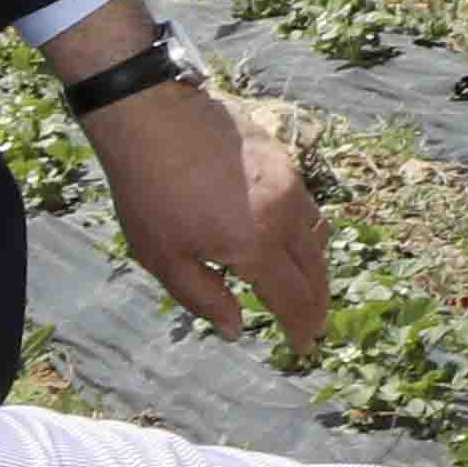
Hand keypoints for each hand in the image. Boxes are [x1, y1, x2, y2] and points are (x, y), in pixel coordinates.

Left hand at [91, 78, 329, 361]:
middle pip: (316, 270)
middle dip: (316, 304)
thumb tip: (236, 329)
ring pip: (318, 236)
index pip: (293, 298)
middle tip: (311, 326)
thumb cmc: (149, 192)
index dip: (301, 327)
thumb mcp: (164, 258)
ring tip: (307, 290)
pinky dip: (308, 235)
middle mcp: (284, 215)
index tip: (302, 347)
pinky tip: (292, 243)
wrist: (152, 119)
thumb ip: (204, 298)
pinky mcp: (284, 160)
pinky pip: (308, 207)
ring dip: (317, 269)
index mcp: (255, 245)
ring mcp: (289, 183)